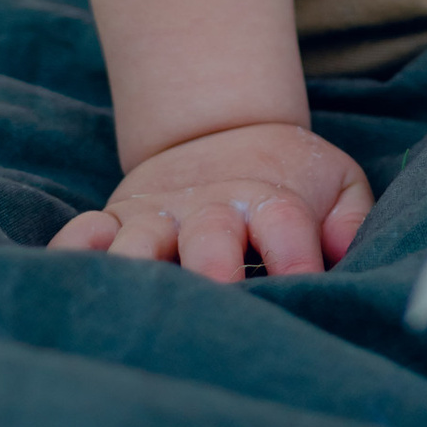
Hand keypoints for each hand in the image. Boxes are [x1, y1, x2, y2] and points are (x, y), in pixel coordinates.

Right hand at [50, 120, 372, 280]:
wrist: (224, 130)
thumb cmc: (287, 180)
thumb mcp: (335, 182)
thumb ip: (349, 216)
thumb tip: (341, 250)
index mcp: (269, 199)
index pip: (284, 222)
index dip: (295, 255)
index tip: (303, 287)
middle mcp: (211, 210)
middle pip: (210, 236)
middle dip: (212, 268)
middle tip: (216, 295)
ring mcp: (159, 216)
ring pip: (142, 241)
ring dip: (138, 267)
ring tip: (134, 295)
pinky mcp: (118, 220)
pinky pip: (86, 232)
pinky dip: (78, 248)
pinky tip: (77, 263)